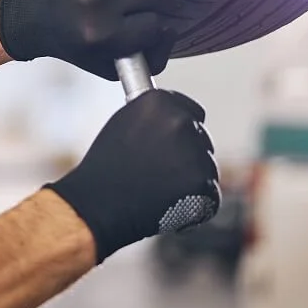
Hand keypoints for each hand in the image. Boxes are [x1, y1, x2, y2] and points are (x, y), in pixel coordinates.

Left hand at [0, 0, 173, 79]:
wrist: (31, 12)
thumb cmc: (71, 39)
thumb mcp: (109, 65)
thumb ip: (150, 58)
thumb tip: (171, 30)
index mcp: (102, 34)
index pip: (155, 25)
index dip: (145, 27)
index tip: (128, 28)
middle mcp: (95, 1)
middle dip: (139, 3)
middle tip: (117, 8)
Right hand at [43, 89, 220, 262]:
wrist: (97, 204)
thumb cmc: (105, 168)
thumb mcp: (124, 124)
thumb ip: (155, 116)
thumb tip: (178, 117)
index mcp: (159, 101)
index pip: (192, 112)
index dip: (182, 133)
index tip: (172, 148)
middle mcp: (180, 121)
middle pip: (202, 140)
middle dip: (188, 158)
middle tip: (160, 176)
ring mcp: (193, 152)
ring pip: (207, 168)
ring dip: (191, 182)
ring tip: (158, 191)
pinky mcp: (202, 183)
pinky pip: (211, 195)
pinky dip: (197, 205)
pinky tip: (169, 206)